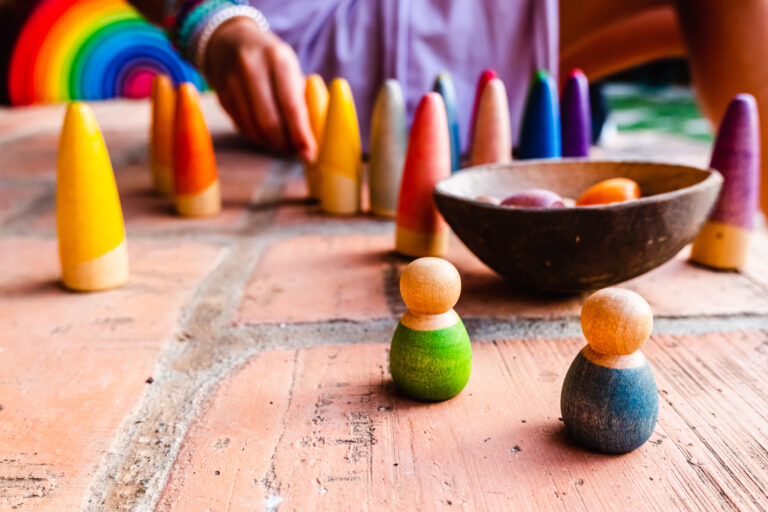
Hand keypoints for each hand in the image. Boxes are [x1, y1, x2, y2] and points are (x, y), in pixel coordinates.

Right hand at [204, 17, 316, 160]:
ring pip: (254, 128)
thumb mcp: (290, 66)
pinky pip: (241, 126)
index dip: (301, 135)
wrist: (230, 40)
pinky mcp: (220, 94)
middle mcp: (252, 68)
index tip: (310, 153)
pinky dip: (257, 136)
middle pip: (270, 122)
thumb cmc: (270, 59)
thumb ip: (302, 97)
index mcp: (278, 59)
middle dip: (285, 144)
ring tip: (283, 145)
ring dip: (271, 143)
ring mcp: (232, 81)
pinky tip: (266, 136)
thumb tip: (313, 136)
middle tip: (296, 152)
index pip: (292, 106)